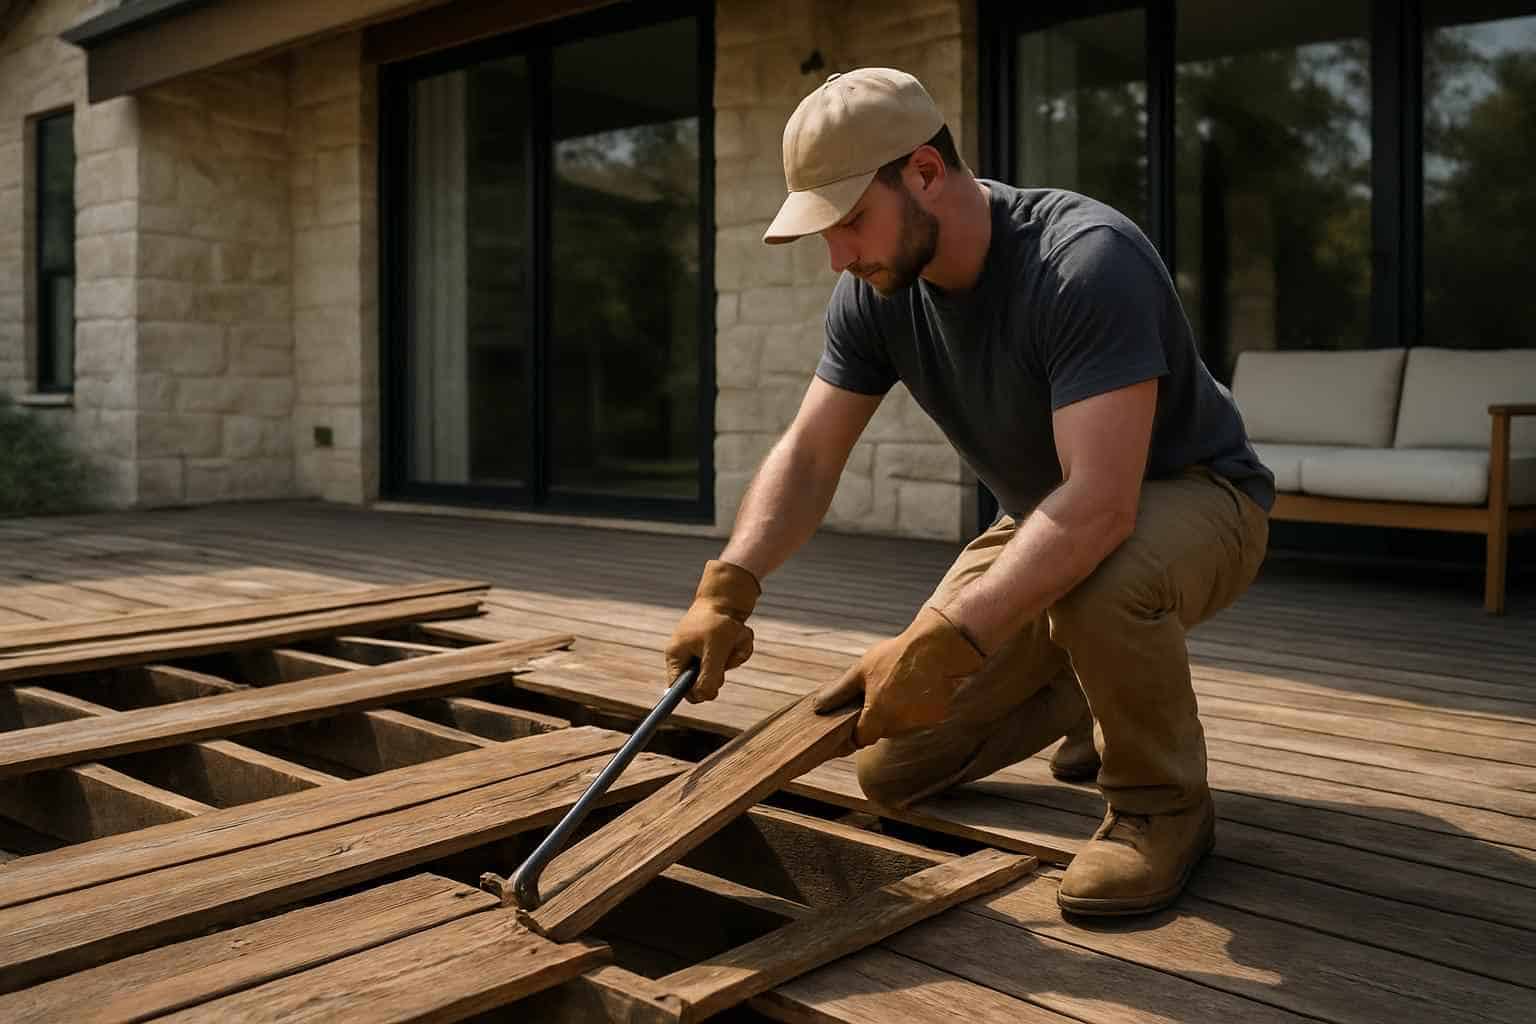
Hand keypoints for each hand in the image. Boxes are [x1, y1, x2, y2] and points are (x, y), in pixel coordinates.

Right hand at [665, 560, 760, 701]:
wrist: (730, 591)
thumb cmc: (717, 620)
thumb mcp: (715, 650)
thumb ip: (709, 676)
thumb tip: (704, 696)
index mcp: (677, 655)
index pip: (678, 687)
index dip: (692, 694)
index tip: (708, 694)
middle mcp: (688, 654)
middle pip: (707, 681)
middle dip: (723, 666)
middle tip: (726, 652)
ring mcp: (705, 649)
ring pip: (725, 668)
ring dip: (736, 652)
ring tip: (736, 633)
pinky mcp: (721, 643)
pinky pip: (734, 655)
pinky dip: (741, 645)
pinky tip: (742, 631)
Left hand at [811, 606, 984, 746]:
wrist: (935, 647)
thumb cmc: (894, 657)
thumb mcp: (860, 671)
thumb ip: (839, 693)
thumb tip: (818, 707)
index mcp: (877, 716)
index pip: (860, 739)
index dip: (853, 732)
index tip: (851, 720)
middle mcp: (899, 725)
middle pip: (880, 731)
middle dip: (874, 717)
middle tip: (874, 692)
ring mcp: (919, 722)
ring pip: (899, 724)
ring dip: (895, 712)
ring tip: (895, 685)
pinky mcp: (935, 716)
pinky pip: (918, 717)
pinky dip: (913, 707)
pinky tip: (914, 687)